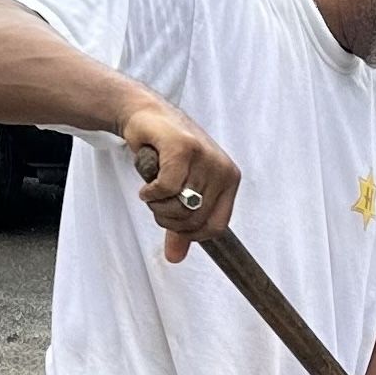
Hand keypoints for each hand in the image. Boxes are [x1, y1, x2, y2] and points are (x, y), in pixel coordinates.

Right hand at [123, 104, 242, 264]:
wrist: (146, 116)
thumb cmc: (165, 154)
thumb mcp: (179, 192)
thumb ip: (179, 226)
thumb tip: (175, 258)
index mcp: (229, 181)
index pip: (216, 227)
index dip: (190, 234)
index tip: (172, 223)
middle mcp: (223, 170)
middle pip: (195, 220)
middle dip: (168, 219)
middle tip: (156, 201)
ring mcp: (205, 158)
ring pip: (180, 206)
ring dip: (157, 205)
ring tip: (153, 188)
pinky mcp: (183, 149)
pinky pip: (167, 188)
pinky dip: (151, 192)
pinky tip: (147, 184)